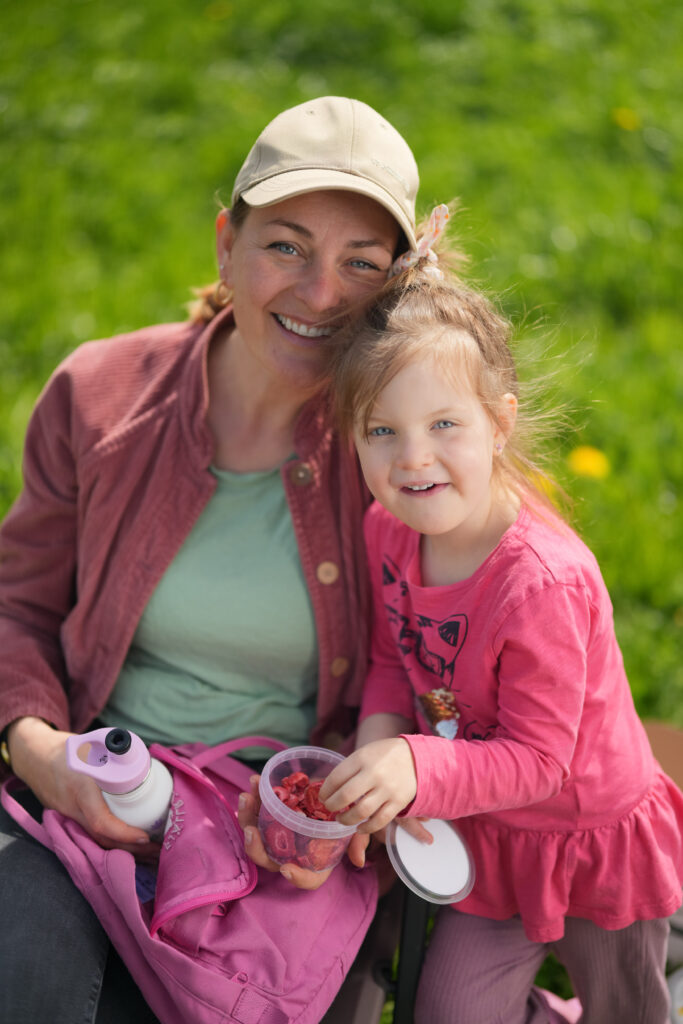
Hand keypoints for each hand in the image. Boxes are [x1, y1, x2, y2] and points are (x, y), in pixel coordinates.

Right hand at [7, 716, 158, 855]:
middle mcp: (72, 807)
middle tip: (159, 851)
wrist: (32, 756)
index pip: (99, 820)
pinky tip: (130, 848)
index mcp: (80, 787)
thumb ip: (116, 754)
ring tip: (151, 855)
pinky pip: (90, 836)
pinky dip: (111, 844)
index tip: (145, 836)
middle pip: (101, 839)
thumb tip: (147, 761)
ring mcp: (67, 817)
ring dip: (124, 852)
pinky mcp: (67, 821)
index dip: (123, 833)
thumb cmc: (65, 749)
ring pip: (96, 842)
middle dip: (131, 850)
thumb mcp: (92, 745)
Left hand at [237, 774, 370, 889]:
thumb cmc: (347, 814)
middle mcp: (293, 851)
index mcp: (315, 861)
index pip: (307, 879)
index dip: (297, 877)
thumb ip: (357, 842)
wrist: (338, 788)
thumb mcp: (356, 827)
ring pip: (256, 833)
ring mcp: (279, 833)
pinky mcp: (271, 813)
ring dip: (247, 817)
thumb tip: (358, 860)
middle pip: (270, 858)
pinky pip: (257, 810)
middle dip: (255, 848)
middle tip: (251, 831)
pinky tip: (255, 781)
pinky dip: (254, 797)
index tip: (287, 868)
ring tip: (247, 796)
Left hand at [318, 738, 416, 833]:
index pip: (336, 777)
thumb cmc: (384, 756)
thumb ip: (349, 769)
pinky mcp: (398, 802)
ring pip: (361, 812)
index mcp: (362, 758)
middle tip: (329, 808)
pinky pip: (379, 820)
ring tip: (341, 819)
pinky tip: (358, 828)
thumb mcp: (365, 753)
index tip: (322, 797)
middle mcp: (374, 773)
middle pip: (346, 796)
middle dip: (332, 806)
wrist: (415, 757)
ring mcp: (387, 789)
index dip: (325, 791)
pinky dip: (366, 828)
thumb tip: (328, 790)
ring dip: (346, 819)